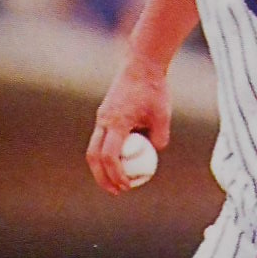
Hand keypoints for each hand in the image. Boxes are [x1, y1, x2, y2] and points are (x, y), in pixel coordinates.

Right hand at [86, 54, 170, 194]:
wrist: (141, 65)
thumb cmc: (154, 89)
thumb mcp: (162, 116)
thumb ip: (159, 138)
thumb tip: (154, 154)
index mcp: (116, 122)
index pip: (109, 156)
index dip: (116, 175)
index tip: (127, 186)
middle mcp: (104, 121)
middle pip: (94, 156)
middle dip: (102, 178)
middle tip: (116, 191)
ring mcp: (102, 117)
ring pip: (94, 149)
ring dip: (102, 168)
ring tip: (117, 182)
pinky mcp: (104, 115)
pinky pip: (101, 140)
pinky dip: (107, 155)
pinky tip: (122, 163)